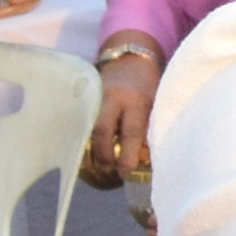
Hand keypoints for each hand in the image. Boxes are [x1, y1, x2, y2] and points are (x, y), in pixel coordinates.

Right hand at [82, 49, 159, 188]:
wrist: (129, 60)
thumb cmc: (148, 86)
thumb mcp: (155, 104)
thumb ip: (150, 129)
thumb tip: (144, 163)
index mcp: (134, 99)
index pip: (130, 130)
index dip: (127, 154)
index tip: (126, 172)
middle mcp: (111, 97)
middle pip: (102, 131)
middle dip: (104, 158)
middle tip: (110, 175)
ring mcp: (93, 98)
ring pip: (87, 130)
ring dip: (92, 154)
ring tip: (100, 172)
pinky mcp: (83, 100)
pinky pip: (80, 126)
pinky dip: (84, 144)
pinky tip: (89, 160)